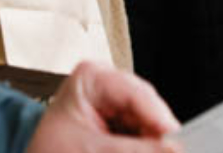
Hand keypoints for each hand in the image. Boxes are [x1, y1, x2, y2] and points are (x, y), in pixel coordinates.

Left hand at [26, 62, 180, 152]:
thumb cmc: (45, 152)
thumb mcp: (88, 150)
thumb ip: (132, 151)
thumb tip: (171, 149)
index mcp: (92, 77)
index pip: (137, 94)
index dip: (160, 120)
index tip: (177, 144)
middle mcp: (106, 86)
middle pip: (147, 110)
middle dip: (157, 136)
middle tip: (171, 152)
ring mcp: (113, 105)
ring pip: (148, 126)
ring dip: (152, 144)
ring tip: (161, 151)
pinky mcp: (117, 126)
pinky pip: (141, 136)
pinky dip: (144, 148)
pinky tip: (147, 151)